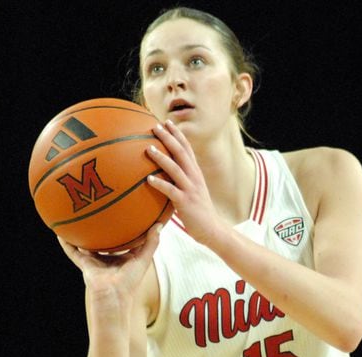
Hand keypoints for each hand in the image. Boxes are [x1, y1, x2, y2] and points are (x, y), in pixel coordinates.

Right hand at [58, 224, 161, 324]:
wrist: (113, 296)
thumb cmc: (130, 282)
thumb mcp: (144, 259)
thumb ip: (151, 243)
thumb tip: (159, 225)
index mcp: (122, 258)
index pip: (123, 241)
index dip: (123, 229)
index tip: (125, 214)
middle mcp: (108, 258)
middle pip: (103, 241)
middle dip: (102, 229)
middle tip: (100, 210)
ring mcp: (95, 261)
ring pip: (86, 244)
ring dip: (82, 234)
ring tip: (77, 218)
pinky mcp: (84, 264)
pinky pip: (72, 251)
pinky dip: (66, 243)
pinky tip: (60, 233)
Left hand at [145, 120, 222, 246]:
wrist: (212, 229)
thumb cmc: (198, 212)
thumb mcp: (191, 191)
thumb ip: (180, 180)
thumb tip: (162, 174)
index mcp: (196, 172)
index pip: (187, 148)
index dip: (177, 134)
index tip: (166, 122)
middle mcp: (194, 177)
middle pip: (181, 153)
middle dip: (168, 138)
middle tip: (155, 126)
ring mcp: (191, 189)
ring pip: (175, 168)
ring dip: (161, 157)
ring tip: (148, 148)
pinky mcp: (186, 202)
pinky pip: (171, 191)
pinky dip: (160, 184)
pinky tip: (148, 179)